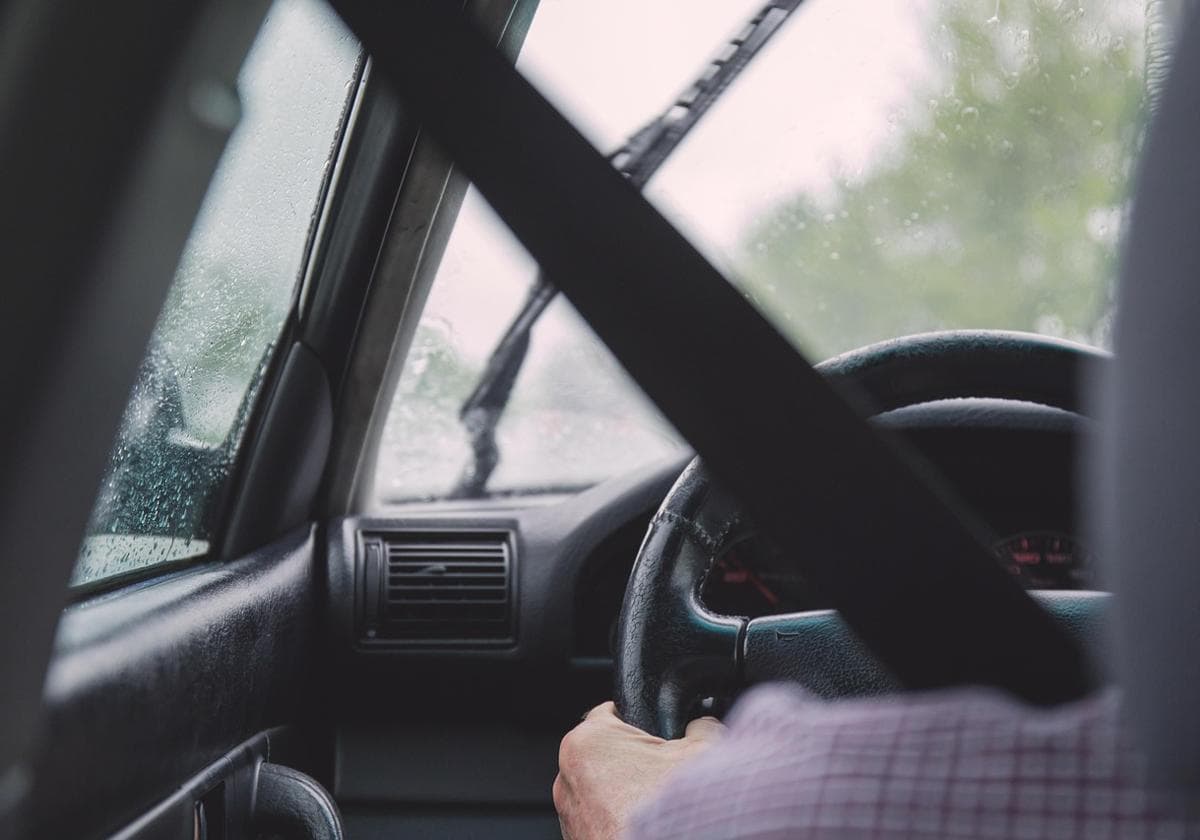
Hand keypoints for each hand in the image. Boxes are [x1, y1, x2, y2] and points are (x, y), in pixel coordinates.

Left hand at [553, 701, 724, 839]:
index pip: (610, 713)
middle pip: (606, 754)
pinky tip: (647, 826)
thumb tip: (703, 723)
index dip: (640, 720)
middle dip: (634, 761)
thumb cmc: (671, 809)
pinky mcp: (576, 839)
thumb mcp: (702, 750)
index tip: (657, 732)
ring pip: (600, 790)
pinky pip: (599, 819)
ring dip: (625, 794)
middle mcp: (567, 777)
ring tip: (658, 804)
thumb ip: (700, 726)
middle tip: (664, 774)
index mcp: (588, 741)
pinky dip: (619, 819)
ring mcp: (568, 814)